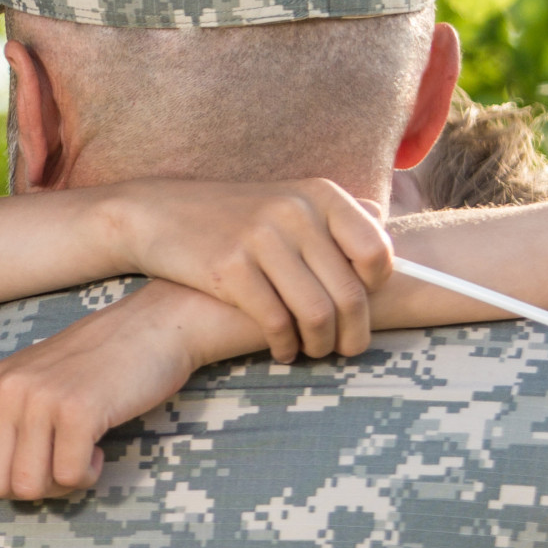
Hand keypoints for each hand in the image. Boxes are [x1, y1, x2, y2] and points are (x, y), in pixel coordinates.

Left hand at [0, 282, 220, 499]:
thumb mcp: (27, 384)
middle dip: (29, 488)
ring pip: (28, 487)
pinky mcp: (77, 410)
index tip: (30, 460)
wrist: (153, 326)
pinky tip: (98, 447)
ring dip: (60, 484)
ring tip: (79, 453)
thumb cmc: (92, 366)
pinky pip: (69, 478)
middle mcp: (4, 390)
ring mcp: (39, 398)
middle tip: (58, 461)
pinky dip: (87, 475)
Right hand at [106, 177, 393, 362]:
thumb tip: (387, 238)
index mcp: (319, 194)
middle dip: (354, 334)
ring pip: (317, 313)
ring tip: (312, 353)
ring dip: (320, 346)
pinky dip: (285, 347)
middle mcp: (295, 212)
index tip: (363, 308)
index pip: (377, 251)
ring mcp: (261, 238)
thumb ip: (334, 220)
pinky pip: (276, 323)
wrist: (159, 214)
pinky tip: (281, 352)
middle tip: (346, 350)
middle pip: (349, 292)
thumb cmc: (232, 218)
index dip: (377, 290)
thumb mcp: (286, 201)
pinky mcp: (229, 268)